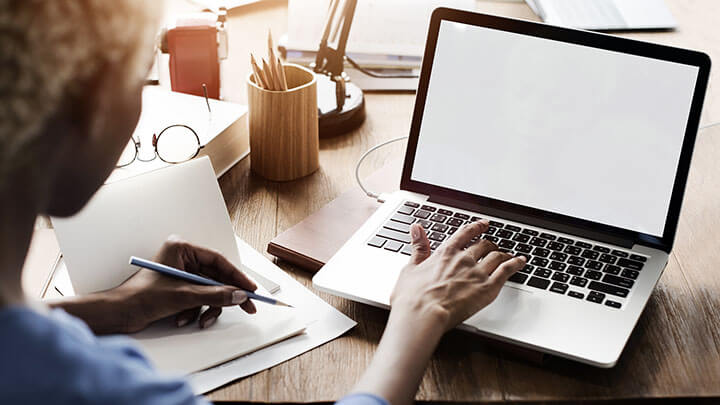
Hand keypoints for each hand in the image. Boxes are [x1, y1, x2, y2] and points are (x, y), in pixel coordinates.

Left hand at [108, 236, 257, 332]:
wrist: (117, 314)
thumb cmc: (140, 297)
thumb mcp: (184, 296)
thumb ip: (215, 295)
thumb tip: (239, 295)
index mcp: (181, 249)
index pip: (218, 261)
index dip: (237, 276)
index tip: (250, 289)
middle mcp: (182, 259)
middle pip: (216, 277)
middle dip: (225, 296)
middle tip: (246, 306)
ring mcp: (180, 275)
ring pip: (209, 291)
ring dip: (206, 308)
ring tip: (201, 320)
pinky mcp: (177, 289)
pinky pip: (198, 299)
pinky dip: (195, 311)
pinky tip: (183, 319)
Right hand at [350, 220, 526, 403]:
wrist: (422, 314)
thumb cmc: (413, 297)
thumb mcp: (410, 267)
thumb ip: (418, 247)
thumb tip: (416, 229)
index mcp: (446, 253)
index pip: (465, 233)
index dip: (476, 227)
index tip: (483, 224)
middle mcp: (464, 258)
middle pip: (483, 245)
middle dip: (490, 244)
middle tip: (493, 246)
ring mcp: (477, 272)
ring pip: (497, 256)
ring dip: (504, 253)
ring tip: (508, 255)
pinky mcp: (487, 288)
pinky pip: (507, 271)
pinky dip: (516, 264)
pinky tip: (521, 262)